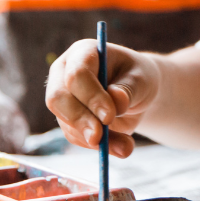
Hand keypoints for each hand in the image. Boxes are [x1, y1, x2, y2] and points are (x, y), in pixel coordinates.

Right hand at [45, 40, 161, 157]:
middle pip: (58, 98)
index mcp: (83, 53)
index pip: (77, 74)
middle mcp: (64, 73)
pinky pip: (76, 136)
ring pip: (66, 122)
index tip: (109, 116)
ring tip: (125, 145)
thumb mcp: (141, 78)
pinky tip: (119, 147)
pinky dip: (97, 146)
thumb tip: (116, 100)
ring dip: (93, 139)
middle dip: (80, 120)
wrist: (137, 92)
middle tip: (99, 138)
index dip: (90, 96)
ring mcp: (62, 97)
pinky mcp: (67, 119)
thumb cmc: (138, 77)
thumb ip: (128, 89)